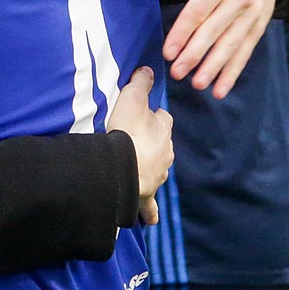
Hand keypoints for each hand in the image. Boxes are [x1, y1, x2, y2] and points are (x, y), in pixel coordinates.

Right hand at [106, 67, 172, 225]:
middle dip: (153, 144)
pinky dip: (149, 211)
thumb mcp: (132, 98)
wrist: (124, 168)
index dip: (154, 116)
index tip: (144, 115)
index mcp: (162, 131)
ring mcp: (156, 176)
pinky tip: (148, 219)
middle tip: (136, 142)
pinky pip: (149, 206)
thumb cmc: (127, 131)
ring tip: (138, 171)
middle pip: (162, 146)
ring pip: (157, 172)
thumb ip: (140, 83)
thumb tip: (148, 69)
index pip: (163, 119)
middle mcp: (165, 154)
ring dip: (150, 170)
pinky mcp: (145, 195)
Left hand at [126, 0, 281, 98]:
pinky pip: (245, 52)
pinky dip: (233, 72)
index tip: (168, 53)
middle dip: (195, 54)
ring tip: (198, 84)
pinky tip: (220, 89)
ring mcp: (251, 14)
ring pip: (231, 44)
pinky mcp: (259, 27)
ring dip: (214, 67)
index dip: (182, 33)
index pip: (198, 11)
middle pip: (214, 30)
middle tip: (177, 73)